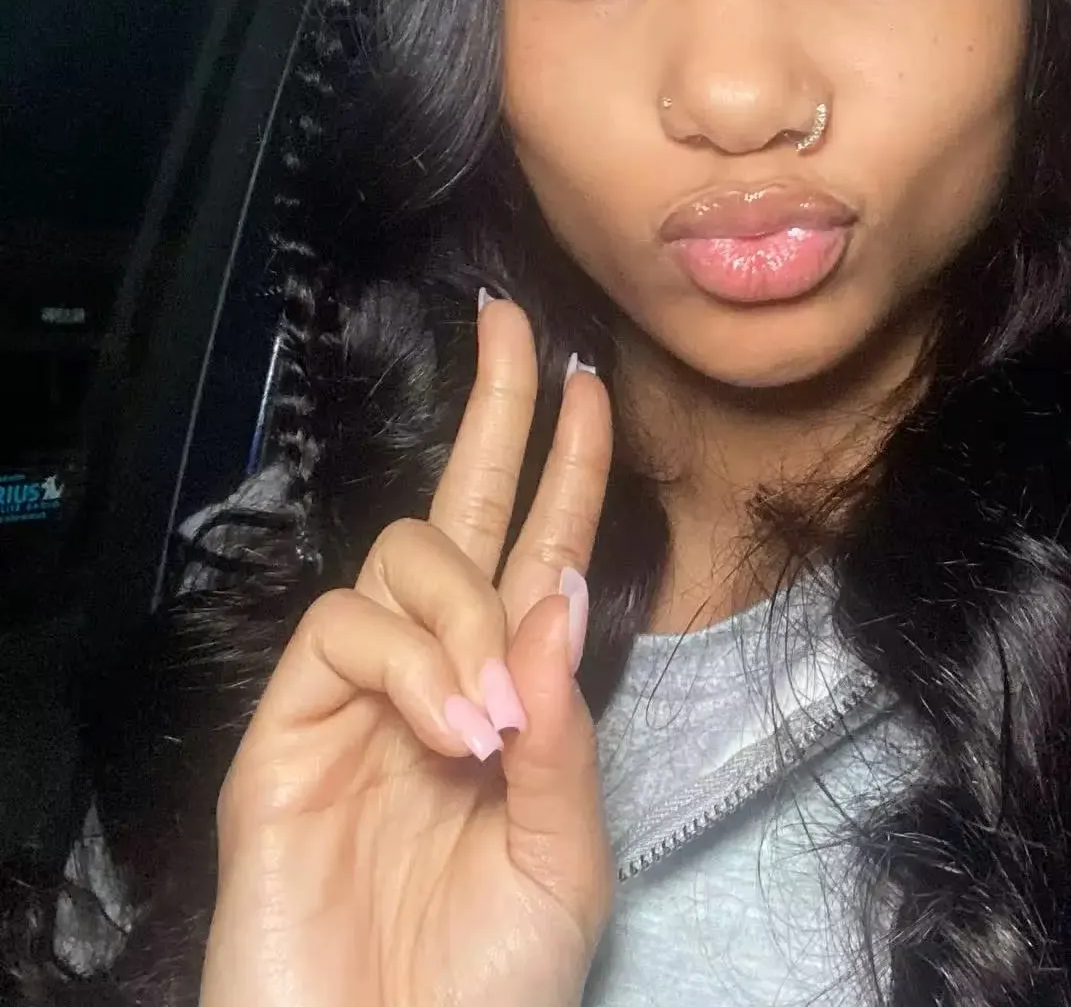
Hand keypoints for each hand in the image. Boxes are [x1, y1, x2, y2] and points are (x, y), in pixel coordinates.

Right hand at [199, 298, 615, 1006]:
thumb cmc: (487, 987)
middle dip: (491, 408)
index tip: (592, 381)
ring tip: (495, 722)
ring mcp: (356, 695)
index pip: (539, 549)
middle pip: (459, 506)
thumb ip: (567, 726)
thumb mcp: (566, 858)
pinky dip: (410, 660)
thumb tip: (563, 584)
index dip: (565, 465)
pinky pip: (342, 627)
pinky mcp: (284, 727)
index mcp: (512, 695)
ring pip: (403, 557)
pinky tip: (450, 727)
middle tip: (510, 324)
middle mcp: (436, 672)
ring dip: (468, 614)